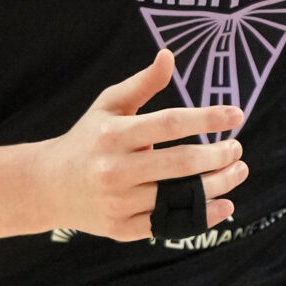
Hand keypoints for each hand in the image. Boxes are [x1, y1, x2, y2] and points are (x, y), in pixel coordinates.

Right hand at [31, 50, 247, 241]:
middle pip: (181, 164)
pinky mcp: (122, 229)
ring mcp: (119, 203)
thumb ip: (142, 84)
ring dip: (219, 185)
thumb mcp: (108, 106)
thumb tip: (170, 56)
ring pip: (180, 197)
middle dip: (219, 156)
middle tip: (237, 149)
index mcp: (114, 135)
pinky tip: (224, 204)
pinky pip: (170, 225)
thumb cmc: (88, 139)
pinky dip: (202, 217)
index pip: (170, 123)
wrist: (48, 186)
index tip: (236, 115)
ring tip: (237, 171)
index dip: (207, 118)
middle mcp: (115, 170)